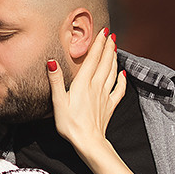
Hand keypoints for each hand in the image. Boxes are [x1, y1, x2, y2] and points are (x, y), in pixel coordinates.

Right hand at [47, 28, 125, 154]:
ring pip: (113, 73)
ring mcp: (105, 96)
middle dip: (108, 47)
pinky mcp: (110, 106)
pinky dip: (122, 80)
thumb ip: (56, 81)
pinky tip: (123, 74)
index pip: (92, 58)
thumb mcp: (58, 102)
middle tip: (111, 35)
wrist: (88, 142)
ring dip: (114, 59)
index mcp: (83, 83)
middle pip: (105, 62)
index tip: (103, 31)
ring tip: (115, 49)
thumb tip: (51, 61)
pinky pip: (119, 89)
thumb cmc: (70, 124)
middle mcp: (96, 86)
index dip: (98, 44)